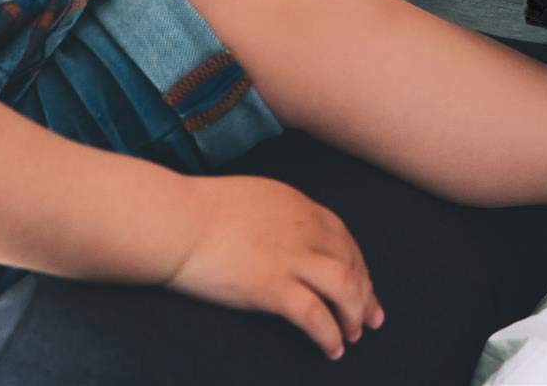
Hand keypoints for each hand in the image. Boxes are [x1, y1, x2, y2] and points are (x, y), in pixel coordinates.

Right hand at [166, 175, 382, 359]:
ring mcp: (290, 258)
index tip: (364, 284)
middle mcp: (304, 229)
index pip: (343, 237)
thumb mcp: (252, 198)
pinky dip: (330, 334)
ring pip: (344, 287)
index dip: (358, 264)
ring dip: (354, 314)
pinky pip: (315, 316)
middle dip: (365, 293)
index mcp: (299, 206)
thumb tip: (282, 233)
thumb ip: (276, 214)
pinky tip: (332, 349)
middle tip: (371, 318)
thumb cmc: (198, 211)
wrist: (175, 222)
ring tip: (353, 336)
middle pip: (351, 262)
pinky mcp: (272, 287)